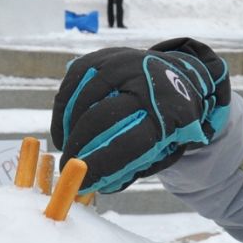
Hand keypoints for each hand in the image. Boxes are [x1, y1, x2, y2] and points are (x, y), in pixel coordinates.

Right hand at [51, 37, 229, 193]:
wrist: (179, 77)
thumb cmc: (168, 124)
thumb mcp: (165, 149)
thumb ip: (134, 169)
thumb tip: (98, 185)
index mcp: (166, 112)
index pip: (127, 143)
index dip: (99, 165)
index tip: (82, 182)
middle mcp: (144, 82)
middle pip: (99, 118)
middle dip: (78, 147)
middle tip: (68, 167)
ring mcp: (121, 64)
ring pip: (81, 100)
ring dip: (68, 130)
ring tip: (67, 149)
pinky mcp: (101, 57)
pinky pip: (71, 85)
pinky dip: (63, 111)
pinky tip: (64, 130)